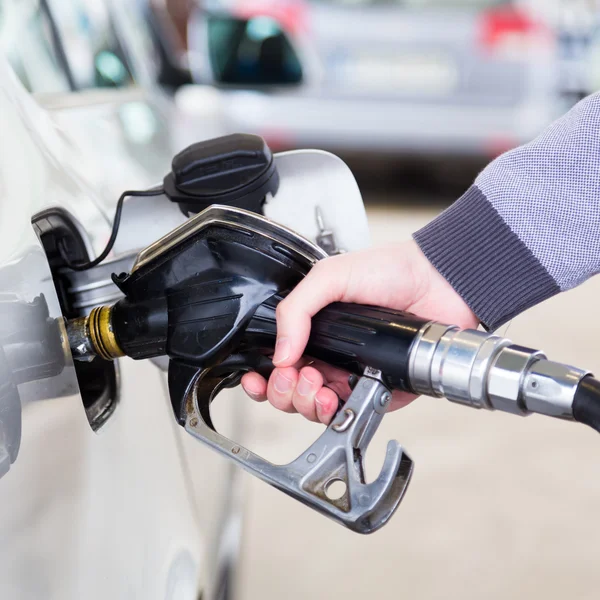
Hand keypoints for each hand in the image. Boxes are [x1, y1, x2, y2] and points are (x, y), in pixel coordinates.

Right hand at [241, 240, 477, 422]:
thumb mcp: (329, 276)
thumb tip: (280, 353)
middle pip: (291, 392)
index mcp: (313, 330)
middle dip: (284, 392)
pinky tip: (336, 397)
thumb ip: (296, 309)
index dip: (262, 376)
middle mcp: (329, 356)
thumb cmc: (388, 270)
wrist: (436, 281)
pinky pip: (352, 413)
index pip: (277, 362)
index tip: (257, 377)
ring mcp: (353, 375)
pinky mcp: (379, 391)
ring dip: (306, 404)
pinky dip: (337, 413)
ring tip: (316, 385)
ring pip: (315, 409)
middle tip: (294, 375)